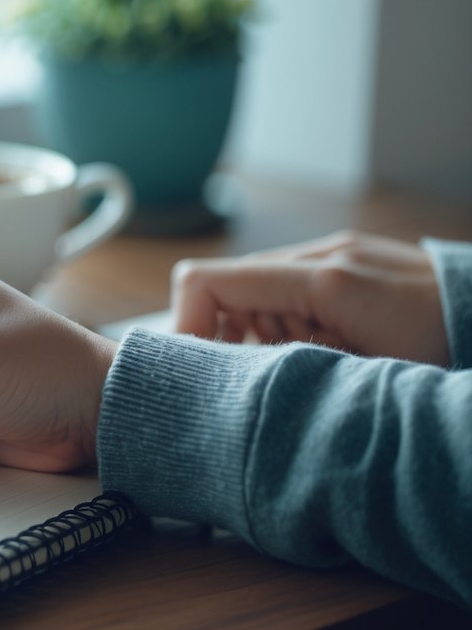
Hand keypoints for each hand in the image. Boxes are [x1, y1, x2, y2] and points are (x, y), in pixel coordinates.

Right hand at [172, 230, 448, 364]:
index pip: (206, 283)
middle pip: (226, 290)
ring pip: (255, 290)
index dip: (185, 327)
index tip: (198, 369)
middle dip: (228, 338)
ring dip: (260, 333)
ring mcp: (337, 251)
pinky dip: (287, 320)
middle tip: (266, 378)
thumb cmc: (450, 353)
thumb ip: (289, 365)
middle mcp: (322, 253)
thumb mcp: (362, 377)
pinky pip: (289, 285)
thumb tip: (229, 373)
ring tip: (308, 365)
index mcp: (323, 279)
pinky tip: (325, 348)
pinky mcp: (349, 259)